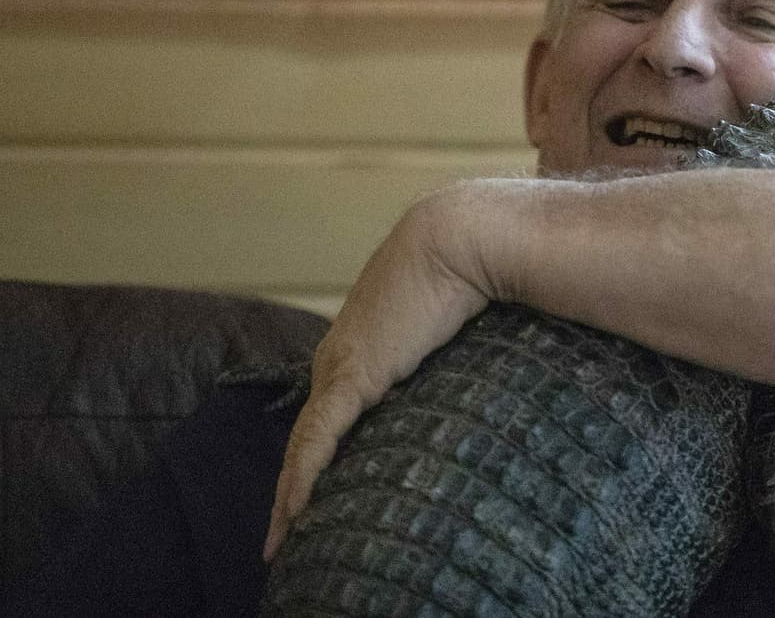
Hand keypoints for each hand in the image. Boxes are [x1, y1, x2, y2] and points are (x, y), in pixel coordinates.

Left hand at [263, 195, 490, 561]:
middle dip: (293, 487)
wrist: (459, 239)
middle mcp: (338, 359)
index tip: (313, 496)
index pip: (328, 414)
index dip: (317, 457)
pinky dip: (302, 480)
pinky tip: (293, 514)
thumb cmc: (464, 270)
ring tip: (280, 542)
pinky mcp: (353, 376)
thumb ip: (449, 349)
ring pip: (302, 447)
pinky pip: (317, 441)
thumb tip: (486, 372)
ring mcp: (341, 368)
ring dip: (289, 498)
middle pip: (306, 437)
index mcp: (359, 347)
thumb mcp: (452, 322)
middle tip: (286, 534)